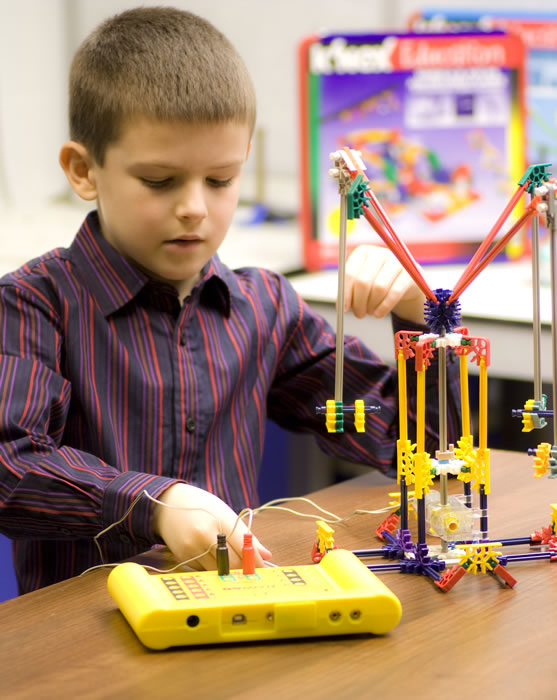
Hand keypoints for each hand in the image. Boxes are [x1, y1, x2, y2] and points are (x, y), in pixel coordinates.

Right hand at [152, 483, 271, 570]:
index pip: (243, 546)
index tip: (264, 568)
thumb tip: (266, 555)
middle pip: (232, 563)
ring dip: (229, 571)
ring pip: (219, 571)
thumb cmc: (201, 506)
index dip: (255, 560)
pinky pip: (205, 570)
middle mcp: (204, 536)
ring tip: (233, 562)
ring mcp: (192, 549)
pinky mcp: (184, 559)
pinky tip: (212, 557)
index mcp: (219, 520)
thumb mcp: (225, 513)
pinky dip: (213, 568)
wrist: (167, 505)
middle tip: (252, 571)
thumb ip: (246, 536)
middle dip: (244, 569)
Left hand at [344, 244, 425, 324]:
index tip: (344, 308)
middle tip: (358, 315)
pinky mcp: (410, 273)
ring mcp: (396, 261)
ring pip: (379, 288)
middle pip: (363, 281)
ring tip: (370, 312)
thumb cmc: (377, 282)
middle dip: (359, 302)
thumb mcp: (362, 282)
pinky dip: (384, 307)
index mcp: (363, 252)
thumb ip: (349, 290)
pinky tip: (379, 314)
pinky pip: (394, 293)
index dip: (345, 293)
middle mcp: (379, 253)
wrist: (404, 282)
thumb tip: (340, 306)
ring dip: (372, 306)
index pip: (350, 273)